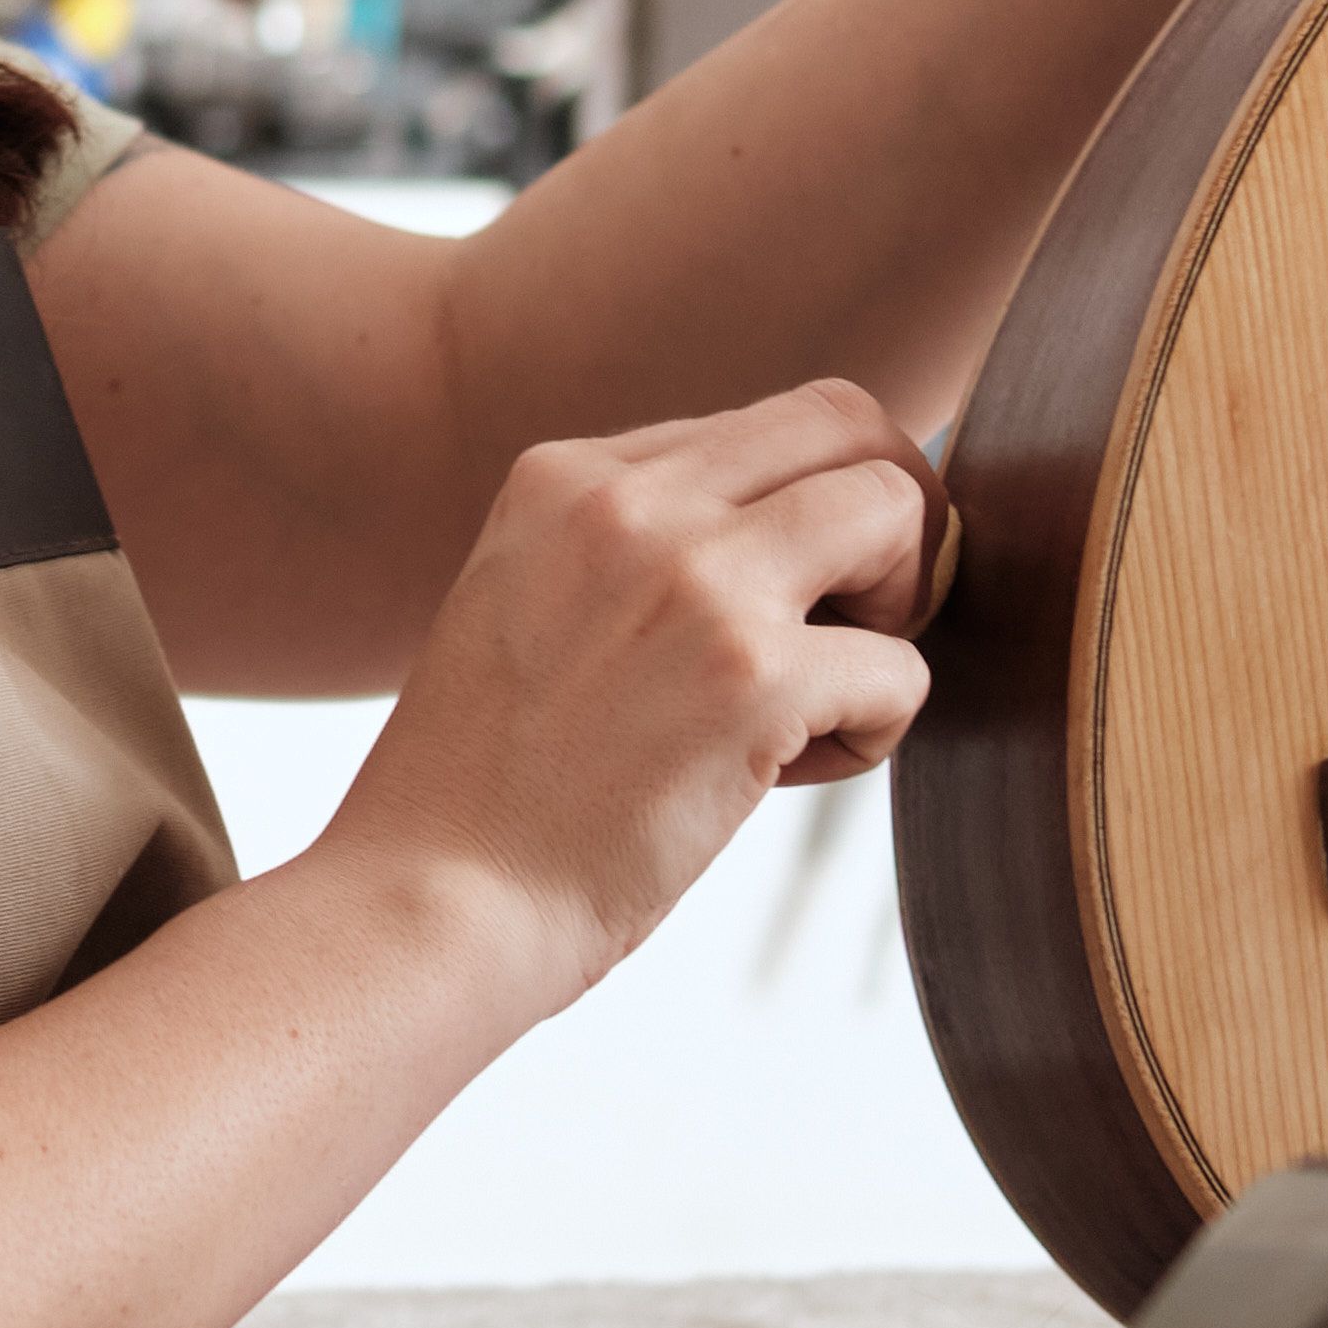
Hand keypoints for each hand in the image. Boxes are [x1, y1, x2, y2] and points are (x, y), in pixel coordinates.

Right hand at [314, 379, 943, 1013]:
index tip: (791, 598)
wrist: (428, 905)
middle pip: (848, 424)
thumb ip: (635, 546)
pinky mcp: (752, 678)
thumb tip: (797, 529)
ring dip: (899, 606)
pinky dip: (871, 732)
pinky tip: (781, 779)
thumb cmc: (482, 793)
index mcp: (565, 475)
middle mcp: (632, 501)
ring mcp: (698, 580)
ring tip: (825, 695)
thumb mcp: (526, 603)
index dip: (810, 506)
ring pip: (895, 509)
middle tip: (862, 622)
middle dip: (890, 519)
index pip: (764, 422)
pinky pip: (899, 668)